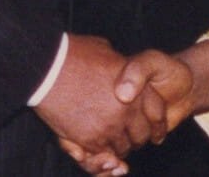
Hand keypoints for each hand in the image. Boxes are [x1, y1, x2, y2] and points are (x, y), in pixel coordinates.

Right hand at [34, 34, 168, 172]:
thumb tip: (122, 76)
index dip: (157, 122)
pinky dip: (100, 154)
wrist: (50, 66)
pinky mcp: (87, 140)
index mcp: (137, 88)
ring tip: (112, 140)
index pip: (158, 112)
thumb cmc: (78, 54)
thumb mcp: (110, 53)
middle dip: (137, 137)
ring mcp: (107, 127)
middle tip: (130, 135)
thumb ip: (121, 69)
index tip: (156, 130)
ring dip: (118, 146)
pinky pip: (100, 155)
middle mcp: (126, 111)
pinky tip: (98, 147)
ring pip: (121, 148)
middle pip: (141, 136)